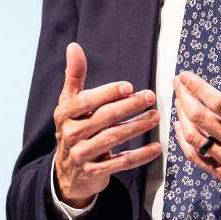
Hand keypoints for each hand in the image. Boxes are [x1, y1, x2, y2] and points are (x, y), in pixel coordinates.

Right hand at [53, 42, 162, 207]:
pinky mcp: (94, 173)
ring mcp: (81, 155)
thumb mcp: (69, 103)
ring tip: (155, 117)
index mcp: (64, 114)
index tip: (128, 87)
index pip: (86, 101)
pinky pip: (120, 163)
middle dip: (129, 107)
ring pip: (113, 138)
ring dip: (137, 127)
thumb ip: (74, 75)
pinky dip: (140, 156)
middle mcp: (70, 134)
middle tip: (150, 97)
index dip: (107, 93)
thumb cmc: (74, 128)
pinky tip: (156, 148)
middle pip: (103, 118)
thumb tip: (74, 46)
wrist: (67, 173)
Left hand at [171, 62, 220, 219]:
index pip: (218, 103)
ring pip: (194, 137)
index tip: (186, 77)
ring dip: (182, 117)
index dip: (197, 87)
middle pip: (200, 118)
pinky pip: (197, 158)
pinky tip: (180, 129)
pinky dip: (184, 142)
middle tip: (177, 84)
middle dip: (184, 97)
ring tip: (178, 103)